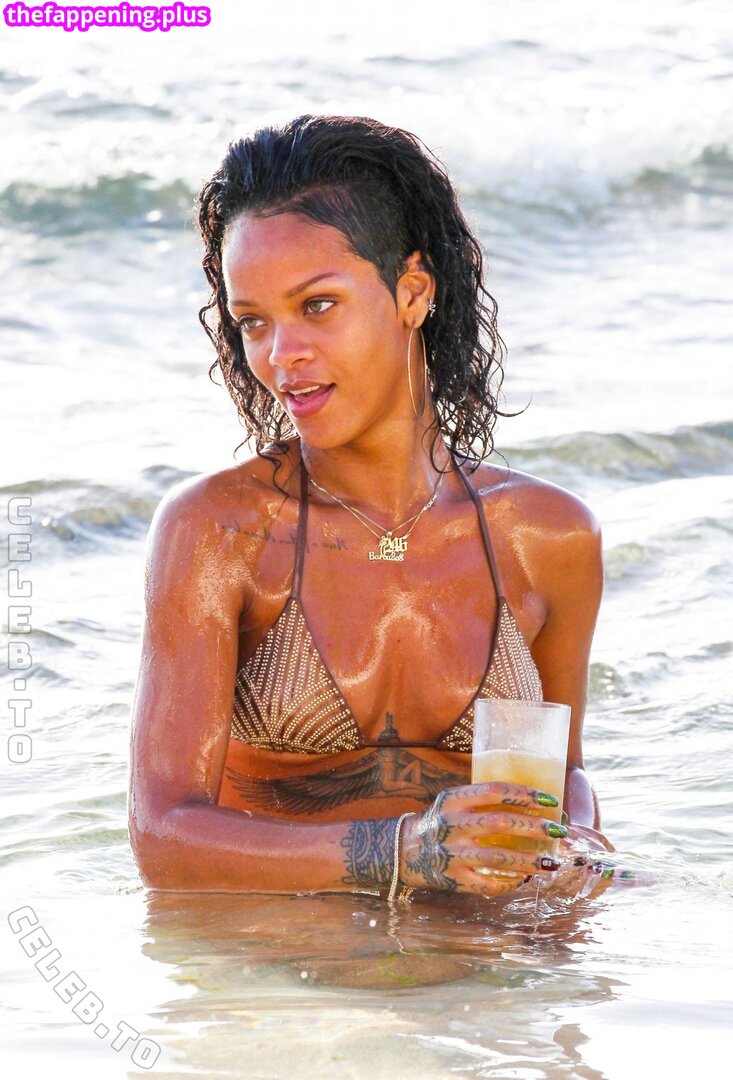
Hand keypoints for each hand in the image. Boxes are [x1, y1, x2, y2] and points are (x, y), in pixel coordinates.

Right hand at [399, 782, 567, 897]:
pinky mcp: (454, 879)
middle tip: (559, 831)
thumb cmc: (440, 821)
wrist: (403, 851)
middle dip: (534, 828)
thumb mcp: (453, 802)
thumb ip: (483, 801)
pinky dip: (510, 883)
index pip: (494, 791)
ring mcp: (452, 854)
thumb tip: (534, 806)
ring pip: (498, 858)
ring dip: (529, 862)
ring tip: (551, 864)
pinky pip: (488, 884)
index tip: (550, 800)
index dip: (524, 794)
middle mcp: (451, 825)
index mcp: (453, 800)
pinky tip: (525, 879)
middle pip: (499, 824)